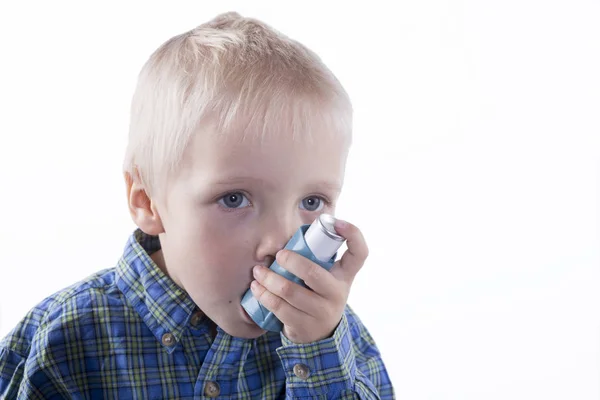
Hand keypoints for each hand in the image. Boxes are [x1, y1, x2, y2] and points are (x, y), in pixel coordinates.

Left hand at [250, 220, 368, 343]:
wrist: (321, 334)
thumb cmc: (319, 294)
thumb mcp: (328, 277)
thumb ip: (318, 258)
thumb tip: (294, 233)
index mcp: (345, 275)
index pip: (359, 253)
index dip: (353, 234)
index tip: (337, 223)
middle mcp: (337, 293)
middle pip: (313, 273)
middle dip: (291, 261)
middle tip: (278, 255)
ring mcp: (322, 312)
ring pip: (289, 291)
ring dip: (269, 278)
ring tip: (258, 271)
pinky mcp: (304, 326)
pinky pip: (279, 308)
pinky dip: (264, 295)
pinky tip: (257, 287)